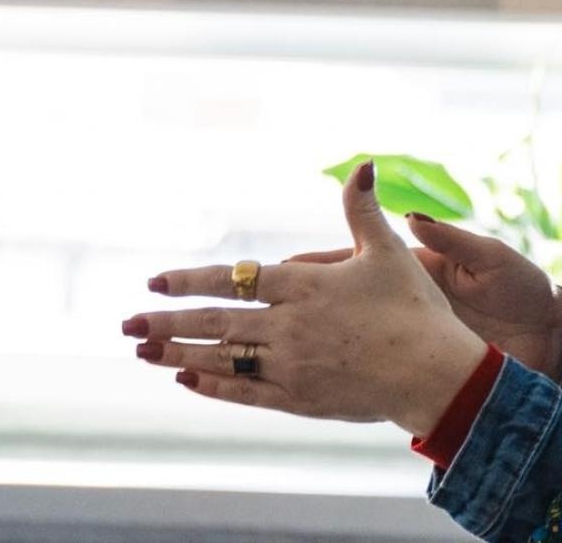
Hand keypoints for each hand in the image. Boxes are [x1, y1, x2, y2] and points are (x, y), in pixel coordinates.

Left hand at [127, 162, 489, 436]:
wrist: (434, 373)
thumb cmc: (416, 309)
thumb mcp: (389, 252)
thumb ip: (363, 209)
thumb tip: (363, 163)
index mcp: (306, 286)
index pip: (235, 279)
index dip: (191, 280)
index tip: (155, 281)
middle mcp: (289, 326)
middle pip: (216, 322)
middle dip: (166, 322)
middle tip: (126, 324)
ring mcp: (290, 365)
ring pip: (222, 358)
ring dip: (179, 354)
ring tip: (143, 352)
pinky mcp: (299, 398)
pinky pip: (244, 392)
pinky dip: (213, 385)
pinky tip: (188, 380)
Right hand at [287, 215, 561, 382]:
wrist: (552, 337)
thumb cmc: (525, 290)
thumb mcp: (491, 261)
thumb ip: (451, 241)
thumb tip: (410, 216)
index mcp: (420, 267)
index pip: (358, 261)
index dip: (320, 264)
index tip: (282, 268)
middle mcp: (405, 298)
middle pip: (340, 299)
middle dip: (299, 303)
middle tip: (251, 308)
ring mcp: (407, 329)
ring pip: (347, 334)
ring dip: (310, 339)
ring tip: (260, 346)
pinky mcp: (420, 357)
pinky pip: (371, 363)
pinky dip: (343, 367)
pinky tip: (306, 377)